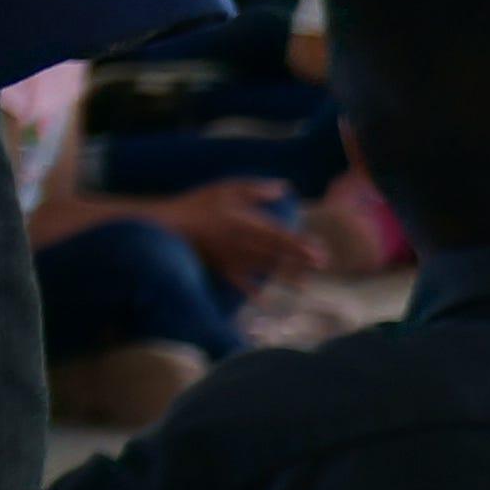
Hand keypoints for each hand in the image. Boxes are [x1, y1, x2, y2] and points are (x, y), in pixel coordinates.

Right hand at [159, 177, 316, 283]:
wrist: (167, 226)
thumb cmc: (197, 203)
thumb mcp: (226, 188)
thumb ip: (256, 189)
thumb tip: (284, 189)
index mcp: (247, 224)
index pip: (281, 236)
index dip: (301, 245)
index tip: (319, 251)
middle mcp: (244, 244)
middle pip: (278, 254)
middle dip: (300, 261)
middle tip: (322, 265)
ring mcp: (232, 259)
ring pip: (264, 270)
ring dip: (285, 279)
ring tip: (305, 287)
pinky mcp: (219, 268)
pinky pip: (239, 283)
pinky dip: (252, 293)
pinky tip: (265, 301)